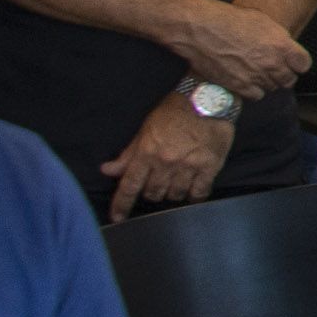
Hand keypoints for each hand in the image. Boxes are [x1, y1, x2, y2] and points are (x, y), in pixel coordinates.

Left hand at [106, 95, 235, 219]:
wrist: (207, 99)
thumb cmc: (173, 111)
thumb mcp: (145, 130)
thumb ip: (128, 154)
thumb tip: (107, 170)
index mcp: (146, 153)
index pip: (129, 186)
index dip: (121, 205)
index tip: (117, 218)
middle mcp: (165, 163)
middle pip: (153, 194)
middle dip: (151, 192)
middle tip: (157, 183)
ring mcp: (188, 166)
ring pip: (174, 195)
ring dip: (172, 193)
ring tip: (176, 183)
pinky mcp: (209, 166)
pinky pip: (199, 192)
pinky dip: (194, 195)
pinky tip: (193, 190)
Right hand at [167, 0, 310, 98]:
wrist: (199, 29)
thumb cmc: (228, 19)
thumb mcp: (262, 21)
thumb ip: (278, 38)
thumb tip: (285, 48)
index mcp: (281, 45)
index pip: (303, 64)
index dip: (298, 64)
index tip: (294, 63)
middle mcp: (271, 63)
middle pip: (289, 80)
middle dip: (284, 74)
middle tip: (273, 68)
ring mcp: (255, 76)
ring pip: (272, 88)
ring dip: (267, 81)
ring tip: (255, 71)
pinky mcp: (238, 86)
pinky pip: (256, 96)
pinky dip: (253, 90)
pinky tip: (246, 80)